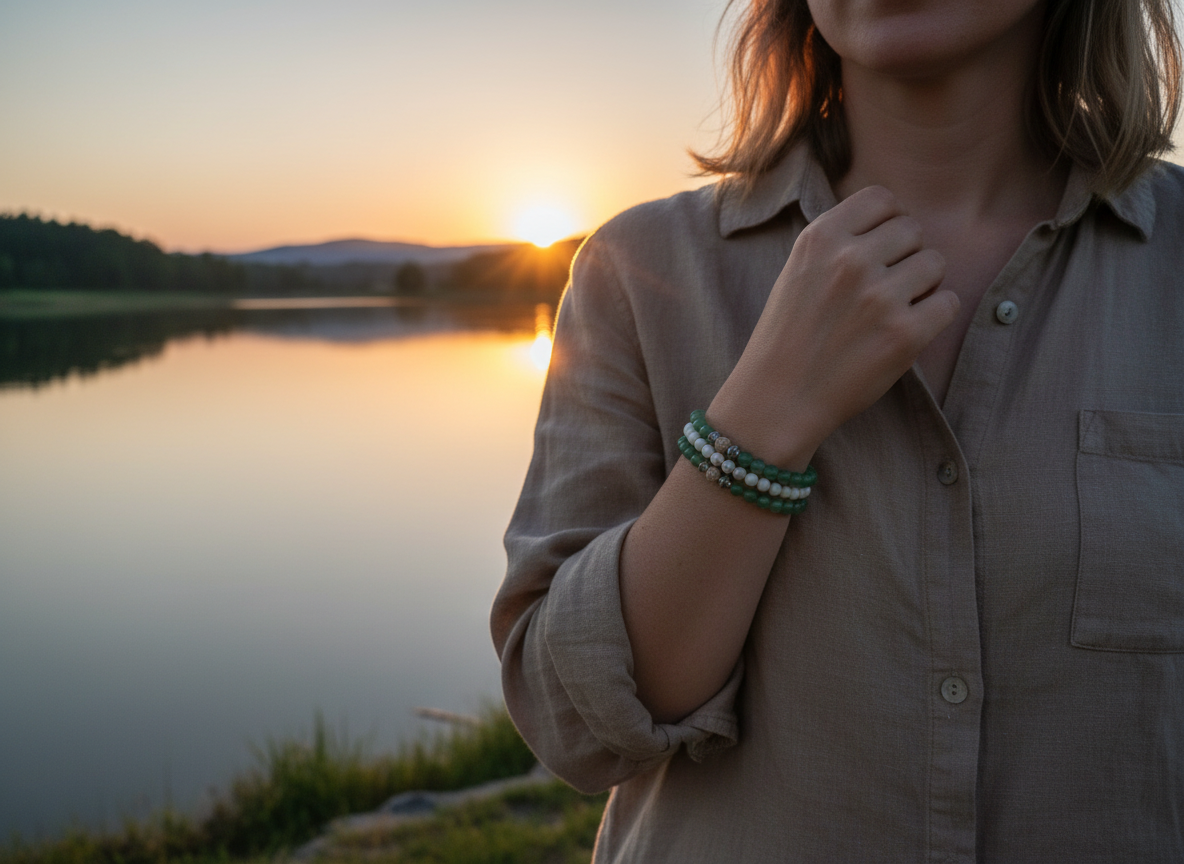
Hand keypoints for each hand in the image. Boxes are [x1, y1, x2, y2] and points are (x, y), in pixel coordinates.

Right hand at [712, 185, 958, 462]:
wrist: (777, 399)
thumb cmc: (789, 336)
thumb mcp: (798, 271)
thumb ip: (839, 241)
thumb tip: (894, 220)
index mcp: (820, 238)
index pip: (881, 198)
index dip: (888, 222)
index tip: (880, 248)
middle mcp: (849, 261)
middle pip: (913, 229)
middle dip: (905, 255)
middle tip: (884, 288)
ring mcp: (878, 297)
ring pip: (935, 262)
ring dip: (923, 285)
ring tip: (894, 310)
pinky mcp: (903, 334)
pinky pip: (948, 302)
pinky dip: (934, 316)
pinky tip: (906, 331)